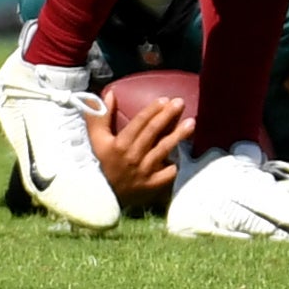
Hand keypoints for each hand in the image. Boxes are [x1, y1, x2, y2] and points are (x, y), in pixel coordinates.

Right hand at [88, 92, 188, 215]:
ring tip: (192, 123)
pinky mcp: (152, 184)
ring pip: (163, 150)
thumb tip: (110, 92)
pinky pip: (168, 172)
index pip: (138, 123)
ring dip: (178, 135)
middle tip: (180, 102)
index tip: (164, 100)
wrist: (104, 196)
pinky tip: (185, 155)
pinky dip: (176, 164)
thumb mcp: (97, 140)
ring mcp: (143, 171)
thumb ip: (100, 116)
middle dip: (167, 116)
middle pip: (152, 132)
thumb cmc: (104, 162)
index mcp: (119, 144)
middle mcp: (132, 157)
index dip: (151, 110)